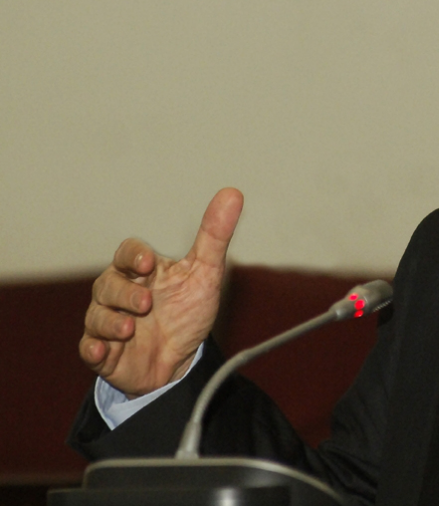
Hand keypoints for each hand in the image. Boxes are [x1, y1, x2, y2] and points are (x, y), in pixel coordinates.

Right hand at [79, 188, 243, 396]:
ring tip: (128, 329)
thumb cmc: (188, 312)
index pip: (127, 253)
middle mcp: (119, 294)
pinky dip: (93, 348)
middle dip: (124, 293)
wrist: (181, 361)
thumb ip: (215, 236)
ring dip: (110, 322)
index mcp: (141, 272)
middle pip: (107, 283)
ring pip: (96, 315)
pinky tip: (101, 350)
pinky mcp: (102, 353)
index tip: (148, 262)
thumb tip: (233, 193)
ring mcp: (107, 323)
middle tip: (145, 304)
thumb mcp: (205, 274)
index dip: (133, 255)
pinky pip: (88, 348)